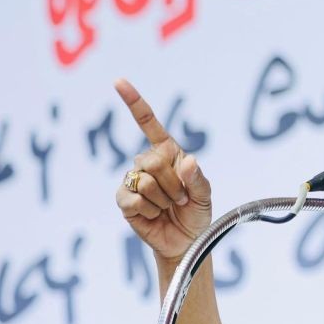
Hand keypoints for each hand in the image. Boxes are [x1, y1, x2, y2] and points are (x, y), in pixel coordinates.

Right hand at [114, 78, 211, 261]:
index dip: (134, 102)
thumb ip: (197, 178)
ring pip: (146, 180)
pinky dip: (149, 210)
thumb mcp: (205, 194)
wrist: (186, 241)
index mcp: (168, 152)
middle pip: (153, 160)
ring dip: (164, 199)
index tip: (118, 82)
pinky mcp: (124, 201)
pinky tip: (154, 215)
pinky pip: (134, 199)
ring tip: (168, 207)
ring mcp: (134, 180)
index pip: (148, 123)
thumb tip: (187, 162)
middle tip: (180, 198)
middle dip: (173, 184)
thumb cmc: (196, 213)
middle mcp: (148, 162)